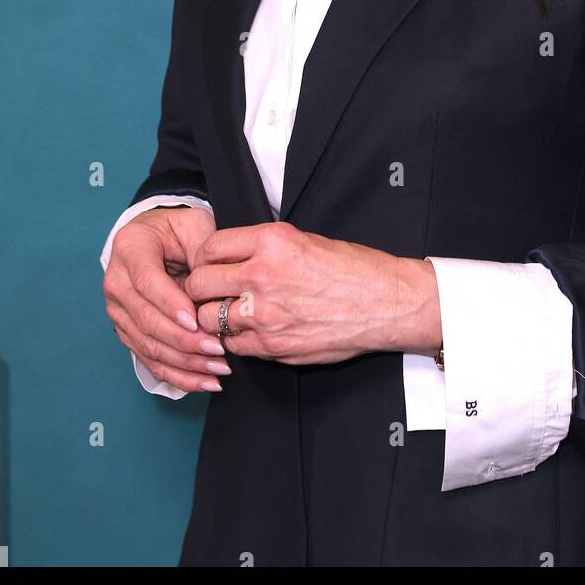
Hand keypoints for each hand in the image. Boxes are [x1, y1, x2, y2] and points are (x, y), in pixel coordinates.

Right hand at [103, 205, 232, 392]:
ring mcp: (119, 310)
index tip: (197, 321)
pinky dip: (178, 374)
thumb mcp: (194, 225)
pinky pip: (150, 359)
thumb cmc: (179, 229)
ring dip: (185, 362)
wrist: (156, 236)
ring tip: (219, 368)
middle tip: (218, 349)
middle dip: (184, 340)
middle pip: (146, 319)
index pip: (146, 281)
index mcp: (129, 248)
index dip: (170, 304)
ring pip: (148, 345)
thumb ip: (203, 253)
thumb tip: (212, 292)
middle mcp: (116, 281)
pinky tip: (204, 381)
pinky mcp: (128, 331)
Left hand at [184, 221, 441, 365]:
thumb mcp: (303, 239)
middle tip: (209, 291)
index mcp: (271, 241)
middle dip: (199, 288)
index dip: (205, 257)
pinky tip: (251, 331)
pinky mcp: (273, 345)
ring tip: (229, 312)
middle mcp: (262, 275)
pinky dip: (237, 339)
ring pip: (209, 318)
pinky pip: (234, 344)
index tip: (209, 264)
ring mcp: (265, 314)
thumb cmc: (352, 268)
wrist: (385, 302)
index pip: (209, 248)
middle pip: (198, 284)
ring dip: (214, 316)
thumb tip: (230, 258)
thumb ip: (262, 249)